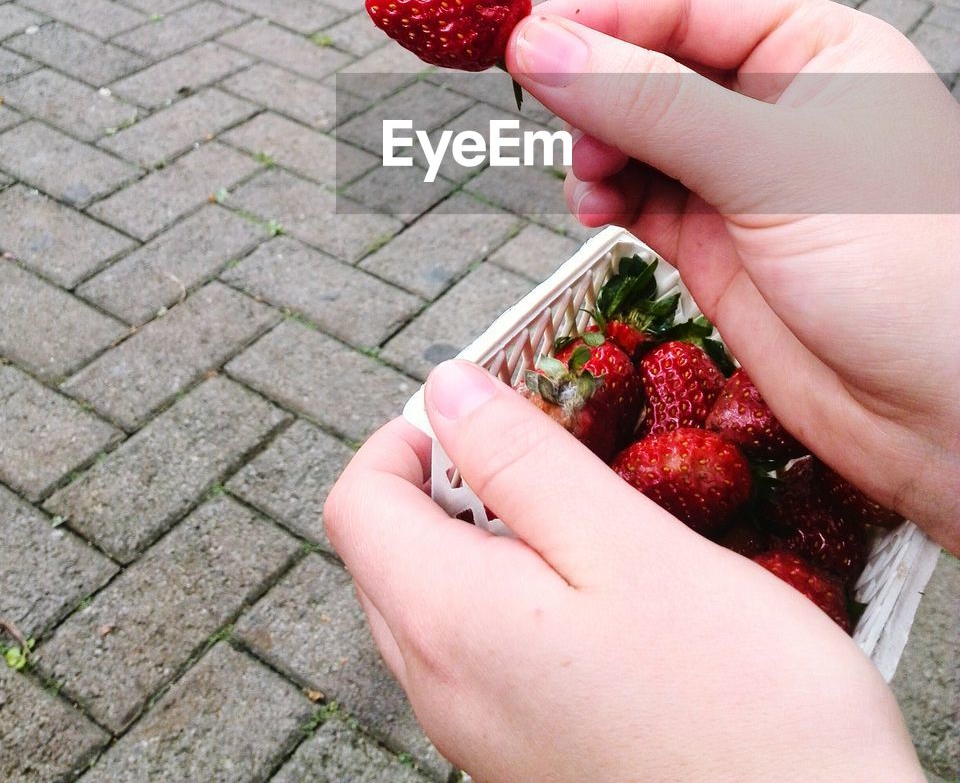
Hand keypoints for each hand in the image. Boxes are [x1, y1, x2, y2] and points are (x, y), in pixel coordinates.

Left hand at [325, 361, 923, 782]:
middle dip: (446, 480)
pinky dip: (513, 597)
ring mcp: (477, 734)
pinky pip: (479, 653)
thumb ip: (522, 458)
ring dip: (484, 537)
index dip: (408, 436)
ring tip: (583, 516)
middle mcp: (440, 688)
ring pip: (432, 601)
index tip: (490, 412)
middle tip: (546, 454)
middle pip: (386, 550)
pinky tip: (601, 591)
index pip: (358, 500)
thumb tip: (445, 388)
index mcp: (446, 622)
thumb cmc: (740, 701)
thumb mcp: (628, 543)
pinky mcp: (522, 756)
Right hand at [506, 0, 959, 552]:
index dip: (603, 15)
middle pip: (651, 64)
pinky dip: (605, 197)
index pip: (687, 2)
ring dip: (594, 147)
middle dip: (594, 86)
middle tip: (545, 108)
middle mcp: (776, 102)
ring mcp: (742, 175)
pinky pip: (638, 196)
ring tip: (589, 179)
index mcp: (817, 47)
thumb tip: (539, 46)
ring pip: (635, 133)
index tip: (528, 39)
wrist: (946, 415)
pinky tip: (596, 210)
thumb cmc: (907, 269)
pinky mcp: (716, 242)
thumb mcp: (773, 164)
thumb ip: (650, 103)